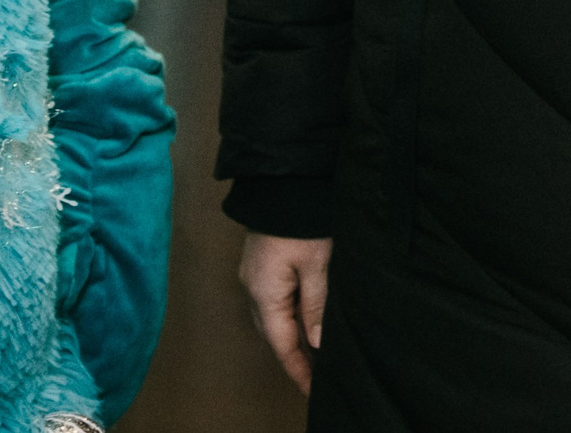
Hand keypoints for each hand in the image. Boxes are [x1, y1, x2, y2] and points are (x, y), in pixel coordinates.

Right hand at [238, 231, 331, 394]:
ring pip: (273, 316)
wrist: (282, 180)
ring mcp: (254, 274)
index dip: (298, 369)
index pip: (282, 343)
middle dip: (294, 356)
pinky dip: (288, 315)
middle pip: (274, 333)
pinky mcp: (261, 262)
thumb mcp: (317, 265)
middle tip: (317, 376)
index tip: (312, 389)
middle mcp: (253, 287)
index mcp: (265, 293)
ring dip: (291, 335)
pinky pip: (273, 299)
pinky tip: (305, 318)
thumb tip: (315, 342)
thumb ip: (315, 306)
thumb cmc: (300, 219)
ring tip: (315, 352)